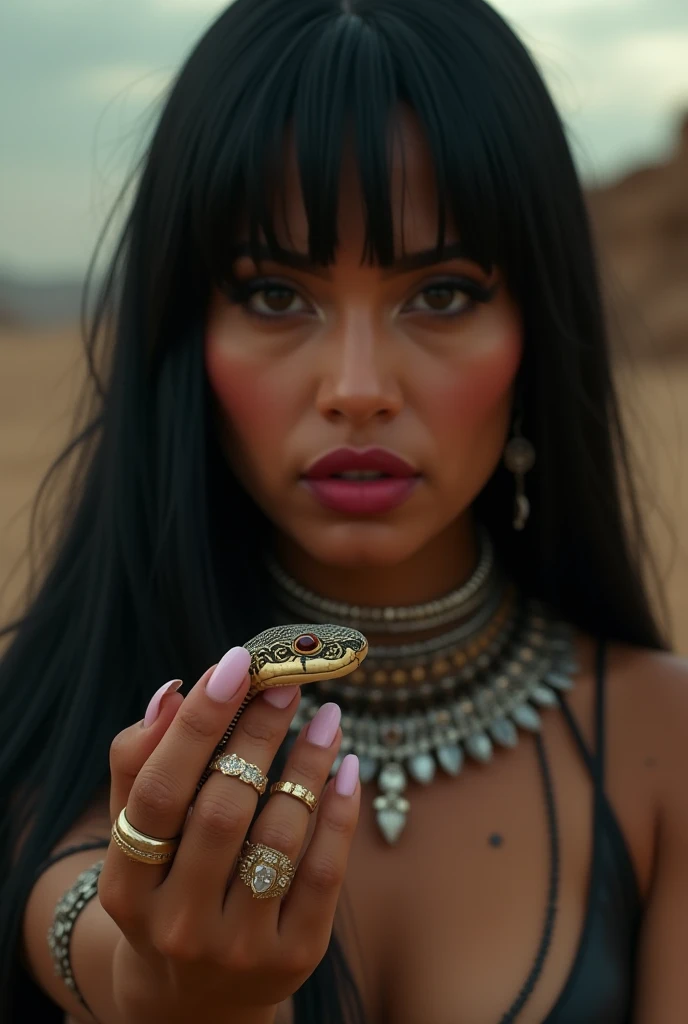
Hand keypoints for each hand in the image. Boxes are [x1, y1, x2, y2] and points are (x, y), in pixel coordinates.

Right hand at [98, 645, 359, 1023]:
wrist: (192, 996)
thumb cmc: (163, 884)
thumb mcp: (134, 834)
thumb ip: (140, 763)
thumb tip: (172, 691)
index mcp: (127, 887)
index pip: (159, 791)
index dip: (198, 723)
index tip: (236, 663)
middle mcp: (178, 924)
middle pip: (223, 809)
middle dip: (259, 733)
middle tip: (287, 681)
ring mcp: (239, 947)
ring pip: (279, 836)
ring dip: (308, 764)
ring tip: (326, 715)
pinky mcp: (295, 957)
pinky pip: (324, 872)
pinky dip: (340, 812)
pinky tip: (346, 766)